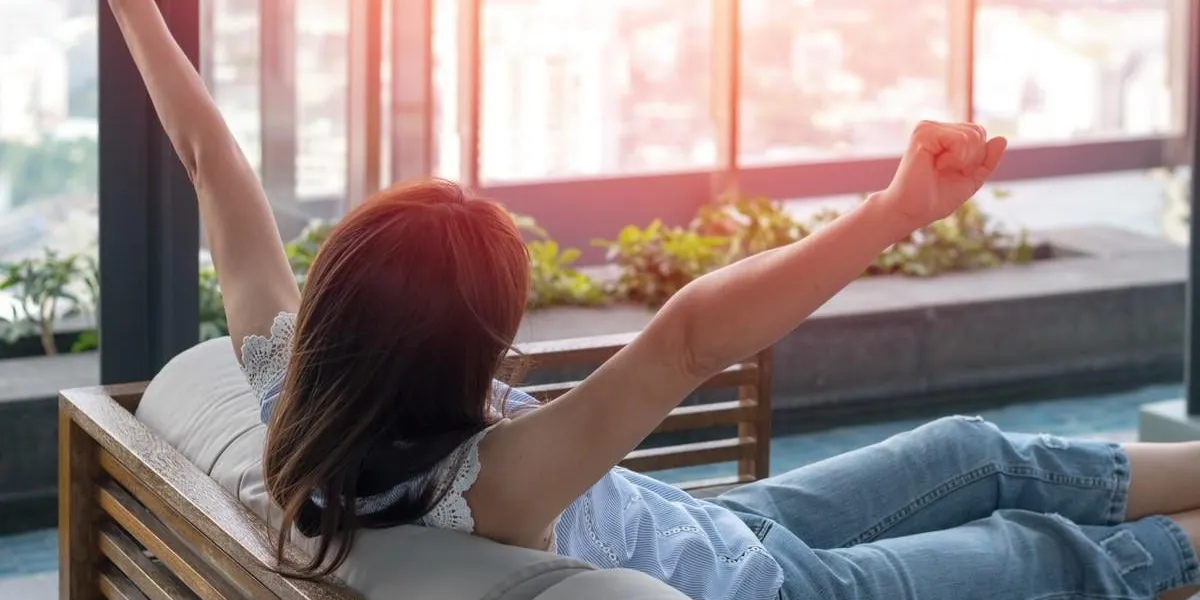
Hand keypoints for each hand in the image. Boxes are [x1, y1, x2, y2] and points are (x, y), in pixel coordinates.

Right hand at [880, 121, 1007, 229]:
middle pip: (978, 132)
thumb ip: (987, 160)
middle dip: (970, 158)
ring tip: (938, 168)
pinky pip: (960, 139)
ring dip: (962, 159)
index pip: (979, 133)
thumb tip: (1002, 138)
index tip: (952, 171)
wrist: (912, 211)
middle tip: (945, 171)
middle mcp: (935, 127)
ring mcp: (927, 128)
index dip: (975, 158)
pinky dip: (955, 158)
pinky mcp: (923, 133)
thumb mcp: (971, 179)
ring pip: (971, 135)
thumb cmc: (935, 198)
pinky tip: (935, 165)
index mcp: (944, 135)